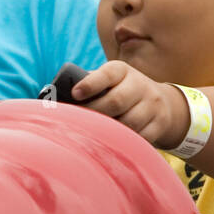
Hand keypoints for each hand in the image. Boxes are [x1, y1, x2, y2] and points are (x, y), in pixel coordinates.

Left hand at [71, 61, 190, 149]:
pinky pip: (140, 137)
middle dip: (95, 112)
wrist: (162, 103)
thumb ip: (85, 85)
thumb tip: (51, 97)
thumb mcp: (108, 81)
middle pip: (116, 101)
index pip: (107, 74)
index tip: (75, 94)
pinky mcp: (159, 124)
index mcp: (121, 71)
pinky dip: (125, 141)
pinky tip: (112, 142)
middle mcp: (139, 85)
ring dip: (109, 130)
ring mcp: (152, 105)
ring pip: (129, 122)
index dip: (91, 84)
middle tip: (78, 121)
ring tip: (93, 133)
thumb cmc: (118, 91)